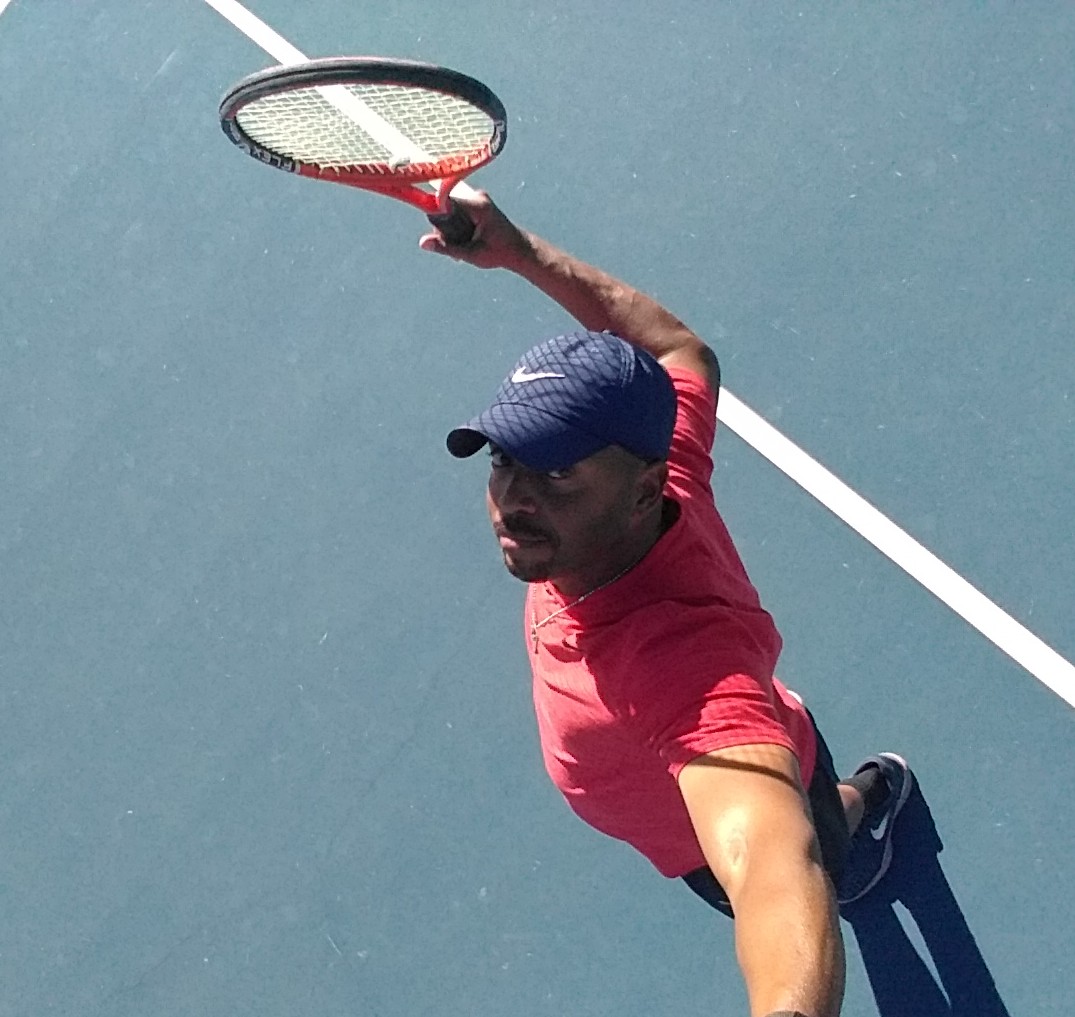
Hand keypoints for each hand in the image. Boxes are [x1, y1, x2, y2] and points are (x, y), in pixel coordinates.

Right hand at [419, 191, 533, 270]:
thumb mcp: (471, 254)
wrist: (519, 250)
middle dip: (446, 229)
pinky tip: (464, 242)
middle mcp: (476, 196)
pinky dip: (456, 228)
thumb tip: (422, 242)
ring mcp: (475, 198)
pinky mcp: (473, 202)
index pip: (444, 201)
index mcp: (478, 205)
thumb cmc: (500, 252)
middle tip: (458, 249)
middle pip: (444, 207)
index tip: (437, 232)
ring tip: (464, 248)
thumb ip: (446, 247)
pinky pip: (454, 212)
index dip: (436, 217)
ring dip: (451, 231)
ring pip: (447, 211)